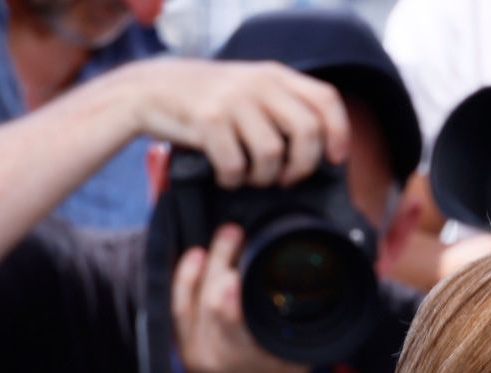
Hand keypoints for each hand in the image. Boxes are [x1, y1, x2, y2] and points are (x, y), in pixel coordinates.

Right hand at [121, 57, 349, 189]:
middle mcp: (257, 83)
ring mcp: (233, 99)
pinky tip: (226, 176)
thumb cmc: (208, 99)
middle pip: (307, 132)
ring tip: (250, 177)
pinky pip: (236, 165)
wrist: (150, 89)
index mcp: (274, 75)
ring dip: (264, 177)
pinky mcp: (208, 119)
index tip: (335, 159)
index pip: (326, 99)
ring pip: (273, 154)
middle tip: (286, 178)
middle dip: (302, 166)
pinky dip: (233, 180)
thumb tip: (323, 145)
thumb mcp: (251, 88)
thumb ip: (284, 105)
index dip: (339, 133)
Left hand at [172, 224, 311, 372]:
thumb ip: (305, 322)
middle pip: (208, 303)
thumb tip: (320, 280)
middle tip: (235, 232)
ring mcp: (194, 353)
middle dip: (220, 261)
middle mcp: (217, 357)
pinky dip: (181, 281)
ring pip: (187, 302)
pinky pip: (173, 310)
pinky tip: (193, 257)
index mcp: (251, 360)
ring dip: (199, 266)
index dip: (232, 288)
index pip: (232, 318)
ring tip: (216, 239)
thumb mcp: (303, 353)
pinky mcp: (180, 349)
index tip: (245, 255)